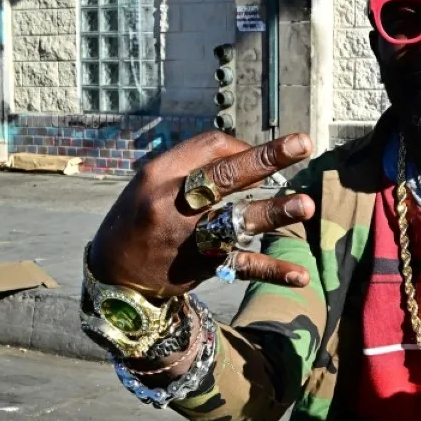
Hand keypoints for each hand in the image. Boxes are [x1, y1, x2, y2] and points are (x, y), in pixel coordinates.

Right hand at [88, 131, 316, 298]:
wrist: (113, 274)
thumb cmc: (141, 216)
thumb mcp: (152, 182)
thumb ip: (195, 166)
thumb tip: (250, 157)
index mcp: (160, 174)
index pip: (211, 147)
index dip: (244, 147)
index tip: (266, 155)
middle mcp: (173, 203)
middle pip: (224, 175)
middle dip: (265, 159)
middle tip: (304, 144)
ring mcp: (188, 237)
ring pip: (236, 221)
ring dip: (273, 212)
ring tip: (306, 205)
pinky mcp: (202, 267)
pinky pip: (242, 266)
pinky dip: (273, 271)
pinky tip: (301, 275)